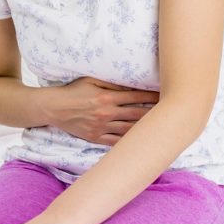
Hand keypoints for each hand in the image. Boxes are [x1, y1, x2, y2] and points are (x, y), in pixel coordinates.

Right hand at [44, 76, 158, 144]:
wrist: (53, 108)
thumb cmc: (73, 91)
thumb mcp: (91, 80)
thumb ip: (112, 83)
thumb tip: (132, 83)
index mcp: (107, 97)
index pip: (136, 97)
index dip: (152, 96)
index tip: (165, 95)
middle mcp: (106, 113)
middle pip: (137, 114)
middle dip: (154, 113)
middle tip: (170, 113)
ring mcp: (101, 127)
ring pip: (129, 129)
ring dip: (145, 129)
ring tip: (160, 128)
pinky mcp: (96, 137)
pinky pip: (116, 142)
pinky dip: (129, 142)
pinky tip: (141, 142)